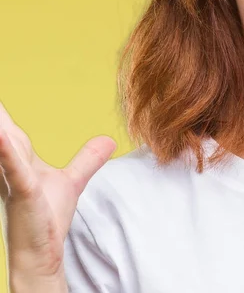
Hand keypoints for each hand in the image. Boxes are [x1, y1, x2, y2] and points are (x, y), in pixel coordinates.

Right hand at [0, 100, 116, 278]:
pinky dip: (8, 152)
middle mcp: (11, 168)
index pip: (9, 130)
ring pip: (4, 146)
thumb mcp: (71, 182)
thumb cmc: (47, 219)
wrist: (41, 254)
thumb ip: (87, 160)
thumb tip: (109, 140)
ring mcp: (15, 180)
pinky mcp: (23, 192)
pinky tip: (3, 135)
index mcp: (20, 161)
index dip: (1, 114)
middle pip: (2, 133)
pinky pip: (15, 169)